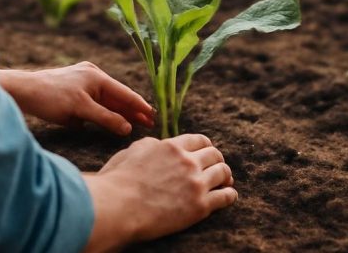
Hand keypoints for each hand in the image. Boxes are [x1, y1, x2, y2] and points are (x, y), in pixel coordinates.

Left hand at [0, 62, 154, 135]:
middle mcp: (92, 76)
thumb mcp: (81, 110)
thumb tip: (128, 128)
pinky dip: (104, 112)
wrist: (23, 91)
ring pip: (106, 101)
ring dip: (119, 112)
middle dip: (132, 110)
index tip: (154, 117)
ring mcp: (82, 82)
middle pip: (117, 97)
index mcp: (97, 77)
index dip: (140, 107)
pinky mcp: (73, 91)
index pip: (125, 94)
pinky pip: (94, 103)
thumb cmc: (51, 98)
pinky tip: (111, 121)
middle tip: (150, 122)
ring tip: (135, 123)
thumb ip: (106, 118)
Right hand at [83, 134, 237, 251]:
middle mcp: (188, 161)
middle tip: (217, 168)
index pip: (199, 140)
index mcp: (172, 146)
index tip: (206, 153)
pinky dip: (230, 194)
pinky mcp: (200, 206)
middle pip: (215, 155)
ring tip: (225, 182)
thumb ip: (152, 146)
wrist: (118, 207)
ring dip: (226, 177)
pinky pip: (226, 197)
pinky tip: (229, 195)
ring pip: (223, 173)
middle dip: (217, 160)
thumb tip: (160, 145)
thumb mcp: (133, 151)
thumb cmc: (117, 180)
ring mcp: (196, 183)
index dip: (205, 146)